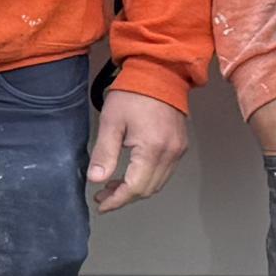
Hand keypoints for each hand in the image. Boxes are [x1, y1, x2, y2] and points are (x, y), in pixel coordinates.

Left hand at [86, 88, 189, 212]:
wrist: (159, 71)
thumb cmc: (133, 92)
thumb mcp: (111, 122)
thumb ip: (104, 153)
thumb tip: (96, 179)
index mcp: (152, 148)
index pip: (135, 188)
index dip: (116, 200)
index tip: (101, 204)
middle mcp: (170, 153)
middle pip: (147, 190)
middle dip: (124, 197)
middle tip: (103, 195)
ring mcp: (178, 150)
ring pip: (157, 183)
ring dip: (136, 189)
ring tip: (113, 186)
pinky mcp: (179, 145)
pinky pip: (164, 172)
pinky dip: (147, 178)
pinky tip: (131, 173)